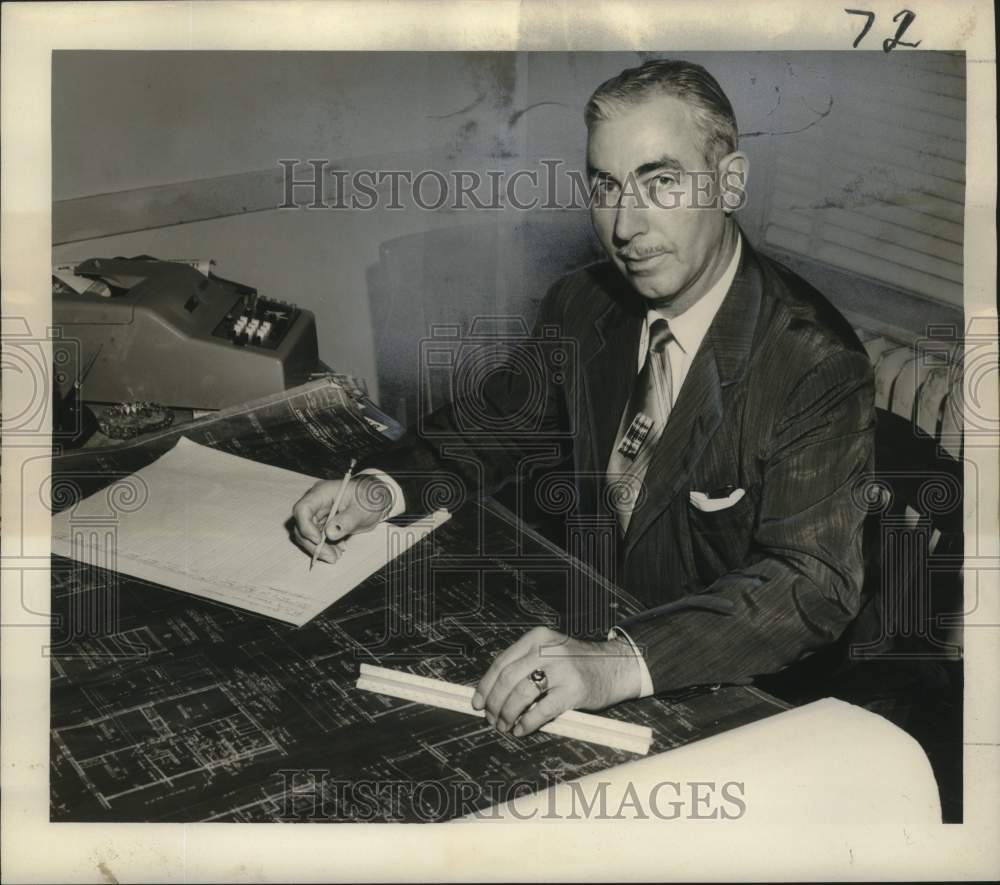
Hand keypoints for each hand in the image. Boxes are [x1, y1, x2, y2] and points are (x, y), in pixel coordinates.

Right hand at [291, 474, 393, 562]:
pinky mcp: (322, 524)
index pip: (303, 509)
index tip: (319, 541)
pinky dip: (325, 547)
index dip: (306, 526)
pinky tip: (339, 550)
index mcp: (322, 492)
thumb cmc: (369, 499)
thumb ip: (347, 521)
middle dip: (313, 544)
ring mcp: (318, 514)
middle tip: (331, 556)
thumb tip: (329, 534)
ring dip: (319, 548)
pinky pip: (316, 538)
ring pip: (307, 535)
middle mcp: (316, 503)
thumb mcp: (362, 509)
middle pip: (301, 525)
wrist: (375, 500)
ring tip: (336, 556)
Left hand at [471, 626, 640, 736]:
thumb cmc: (577, 664)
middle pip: (508, 679)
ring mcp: (562, 669)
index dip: (485, 685)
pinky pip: (541, 710)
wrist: (615, 666)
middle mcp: (547, 650)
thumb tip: (491, 693)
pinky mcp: (574, 690)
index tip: (477, 702)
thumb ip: (524, 665)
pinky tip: (521, 729)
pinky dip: (526, 723)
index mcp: (537, 638)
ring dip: (507, 714)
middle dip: (494, 703)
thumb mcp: (549, 652)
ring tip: (505, 725)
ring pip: (521, 694)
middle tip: (491, 718)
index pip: (501, 662)